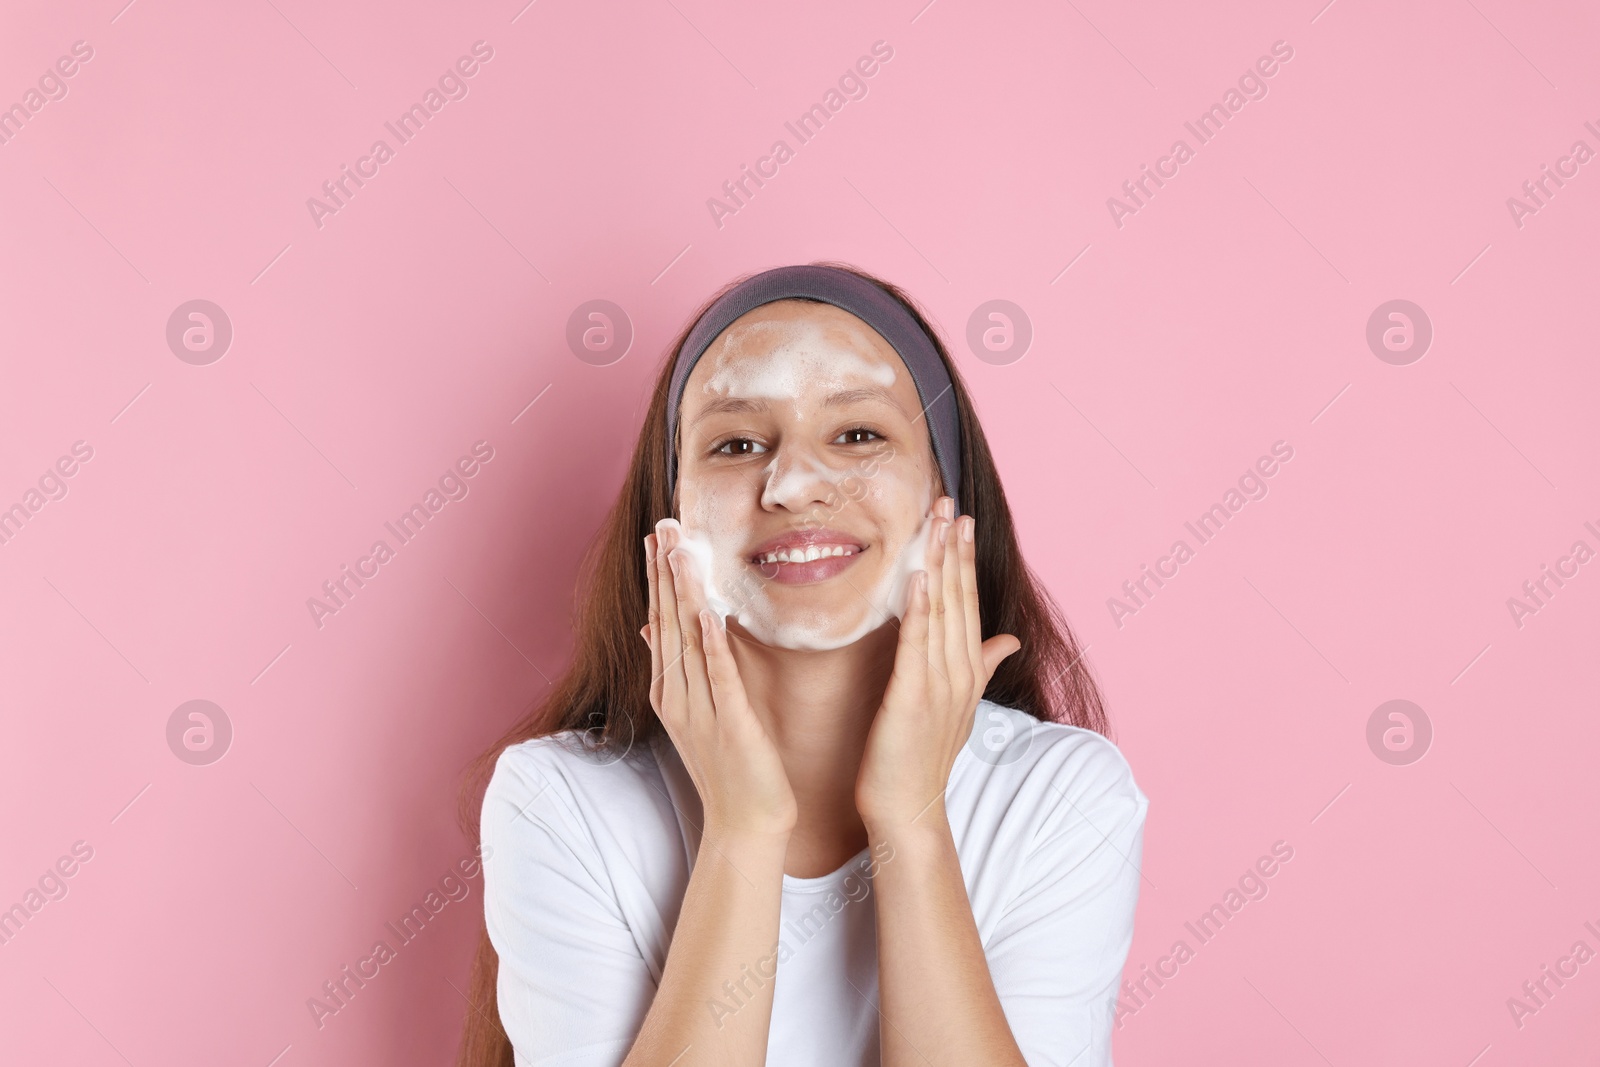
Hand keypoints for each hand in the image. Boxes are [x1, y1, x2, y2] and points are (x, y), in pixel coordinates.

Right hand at [642, 519, 797, 839]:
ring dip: (682, 593)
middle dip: (664, 571)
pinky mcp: (729, 722)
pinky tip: (710, 611)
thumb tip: (655, 629)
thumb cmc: (729, 767)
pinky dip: (713, 642)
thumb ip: (678, 670)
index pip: (661, 622)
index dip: (658, 577)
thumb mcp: (697, 713)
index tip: (658, 537)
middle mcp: (677, 695)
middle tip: (662, 525)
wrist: (746, 823)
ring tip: (679, 551)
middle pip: (666, 622)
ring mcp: (700, 708)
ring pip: (687, 639)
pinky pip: (719, 674)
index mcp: (671, 690)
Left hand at [855, 497, 1020, 831]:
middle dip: (954, 548)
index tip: (960, 519)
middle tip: (949, 502)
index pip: (968, 602)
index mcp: (967, 669)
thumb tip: (1008, 638)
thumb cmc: (922, 755)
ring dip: (939, 564)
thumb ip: (982, 665)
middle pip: (959, 597)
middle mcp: (959, 671)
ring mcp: (939, 683)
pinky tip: (917, 575)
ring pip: (942, 611)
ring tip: (936, 523)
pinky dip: (919, 608)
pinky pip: (917, 645)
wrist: (908, 806)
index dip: (964, 559)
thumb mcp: (957, 703)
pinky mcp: (913, 697)